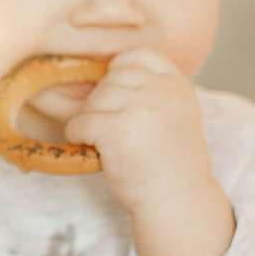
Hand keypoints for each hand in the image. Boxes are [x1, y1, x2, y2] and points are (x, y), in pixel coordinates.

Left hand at [62, 47, 237, 255]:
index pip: (138, 55)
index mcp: (176, 83)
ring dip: (91, 121)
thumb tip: (98, 71)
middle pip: (110, 79)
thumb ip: (150, 89)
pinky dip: (78, 136)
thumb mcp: (173, 112)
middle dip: (104, 104)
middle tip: (116, 132)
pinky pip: (79, 122)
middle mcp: (161, 90)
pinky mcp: (117, 129)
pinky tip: (95, 150)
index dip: (120, 72)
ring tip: (109, 143)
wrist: (176, 199)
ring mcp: (140, 107)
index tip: (120, 98)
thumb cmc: (168, 160)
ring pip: (93, 100)